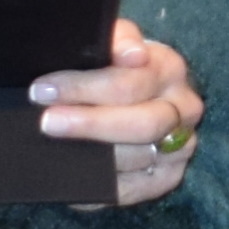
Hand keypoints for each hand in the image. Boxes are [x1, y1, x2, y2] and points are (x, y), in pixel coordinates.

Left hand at [33, 17, 204, 206]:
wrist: (139, 92)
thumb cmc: (117, 64)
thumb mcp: (116, 41)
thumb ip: (119, 39)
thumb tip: (132, 55)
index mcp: (169, 68)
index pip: (131, 82)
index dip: (85, 87)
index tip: (45, 90)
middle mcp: (183, 109)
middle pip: (142, 124)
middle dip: (90, 124)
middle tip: (47, 122)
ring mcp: (180, 147)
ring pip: (137, 158)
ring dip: (95, 156)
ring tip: (55, 148)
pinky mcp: (167, 178)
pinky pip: (133, 190)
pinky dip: (101, 187)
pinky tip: (73, 177)